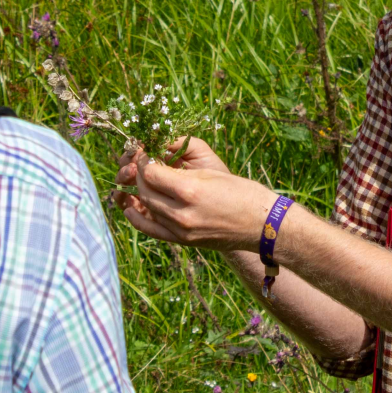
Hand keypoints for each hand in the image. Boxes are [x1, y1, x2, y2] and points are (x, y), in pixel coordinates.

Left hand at [112, 136, 278, 252]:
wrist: (263, 225)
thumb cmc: (242, 192)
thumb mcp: (210, 173)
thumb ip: (180, 169)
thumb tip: (155, 160)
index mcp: (189, 190)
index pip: (151, 172)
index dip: (144, 159)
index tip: (145, 151)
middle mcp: (181, 213)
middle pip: (145, 189)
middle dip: (140, 173)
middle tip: (144, 162)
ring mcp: (181, 230)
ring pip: (147, 207)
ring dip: (140, 191)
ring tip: (141, 179)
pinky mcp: (183, 241)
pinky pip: (151, 230)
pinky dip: (137, 218)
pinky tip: (129, 207)